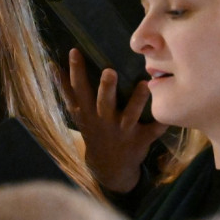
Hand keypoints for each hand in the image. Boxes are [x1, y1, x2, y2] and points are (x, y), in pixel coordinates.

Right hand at [65, 48, 166, 192]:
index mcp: (87, 113)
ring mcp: (123, 131)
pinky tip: (169, 114)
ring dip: (137, 100)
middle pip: (103, 102)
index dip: (75, 71)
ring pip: (131, 115)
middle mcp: (104, 121)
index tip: (74, 51)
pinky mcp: (140, 140)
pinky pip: (153, 131)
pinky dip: (161, 124)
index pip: (78, 90)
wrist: (109, 167)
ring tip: (144, 84)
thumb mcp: (78, 113)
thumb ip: (66, 90)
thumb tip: (51, 65)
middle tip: (109, 71)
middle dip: (106, 88)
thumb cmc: (94, 130)